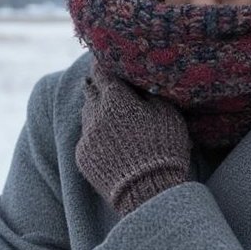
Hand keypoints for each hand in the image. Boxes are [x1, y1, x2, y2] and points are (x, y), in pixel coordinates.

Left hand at [75, 61, 191, 215]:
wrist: (148, 191)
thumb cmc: (163, 148)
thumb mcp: (167, 115)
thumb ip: (150, 93)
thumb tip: (140, 81)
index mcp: (115, 99)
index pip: (103, 72)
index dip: (105, 64)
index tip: (106, 59)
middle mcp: (95, 114)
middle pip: (91, 91)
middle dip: (98, 86)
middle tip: (105, 82)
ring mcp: (86, 136)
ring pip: (87, 114)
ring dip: (96, 110)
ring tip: (108, 111)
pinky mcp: (82, 157)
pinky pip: (86, 138)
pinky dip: (96, 134)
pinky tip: (108, 139)